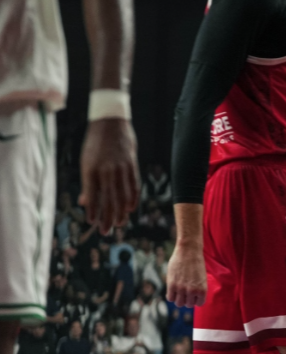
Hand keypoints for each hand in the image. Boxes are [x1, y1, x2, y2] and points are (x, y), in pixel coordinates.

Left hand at [79, 118, 138, 233]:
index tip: (91, 222)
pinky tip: (131, 208)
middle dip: (107, 216)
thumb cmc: (95, 144)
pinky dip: (132, 197)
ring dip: (120, 211)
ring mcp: (120, 168)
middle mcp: (106, 171)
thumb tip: (84, 202)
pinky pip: (133, 184)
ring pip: (121, 194)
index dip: (92, 210)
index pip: (92, 195)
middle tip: (106, 231)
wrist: (110, 122)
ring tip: (120, 224)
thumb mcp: (86, 162)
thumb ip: (87, 183)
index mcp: (91, 170)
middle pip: (108, 199)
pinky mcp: (131, 164)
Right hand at [166, 243, 206, 307]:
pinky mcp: (172, 285)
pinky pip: (170, 298)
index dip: (196, 299)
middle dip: (187, 299)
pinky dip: (171, 296)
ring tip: (179, 291)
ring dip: (179, 299)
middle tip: (185, 292)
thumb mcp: (201, 277)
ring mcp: (182, 289)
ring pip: (179, 303)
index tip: (193, 294)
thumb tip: (190, 298)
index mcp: (203, 289)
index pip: (199, 303)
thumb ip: (197, 288)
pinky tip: (173, 289)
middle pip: (188, 305)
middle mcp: (193, 291)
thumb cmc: (196, 262)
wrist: (189, 251)